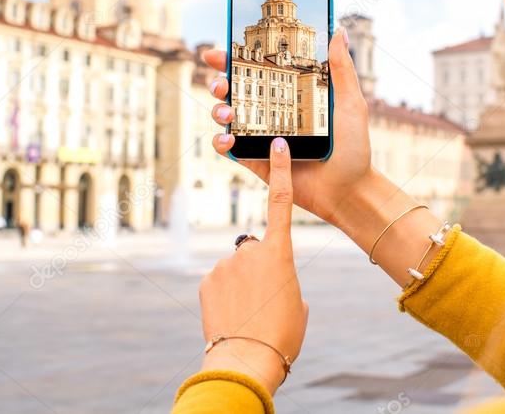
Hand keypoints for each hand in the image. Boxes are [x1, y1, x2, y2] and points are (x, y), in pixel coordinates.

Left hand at [198, 138, 307, 394]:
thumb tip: (272, 278)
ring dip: (243, 284)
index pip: (281, 202)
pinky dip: (226, 295)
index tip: (278, 144)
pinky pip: (220, 281)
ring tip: (248, 313)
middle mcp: (250, 250)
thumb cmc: (282, 335)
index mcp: (280, 252)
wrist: (246, 360)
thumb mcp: (297, 304)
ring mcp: (225, 264)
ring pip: (237, 267)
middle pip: (256, 249)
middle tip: (265, 299)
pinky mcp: (207, 279)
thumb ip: (286, 280)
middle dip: (260, 267)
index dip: (280, 171)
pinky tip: (232, 316)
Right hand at [204, 28, 373, 225]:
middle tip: (222, 83)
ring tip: (227, 111)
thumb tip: (339, 31)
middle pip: (235, 91)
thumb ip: (342, 68)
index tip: (220, 52)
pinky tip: (228, 136)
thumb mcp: (350, 103)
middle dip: (220, 82)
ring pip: (227, 118)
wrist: (349, 190)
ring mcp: (262, 138)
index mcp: (290, 95)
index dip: (234, 59)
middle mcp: (272, 114)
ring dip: (218, 110)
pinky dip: (221, 141)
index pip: (257, 70)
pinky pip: (230, 149)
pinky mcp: (257, 162)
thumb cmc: (353, 148)